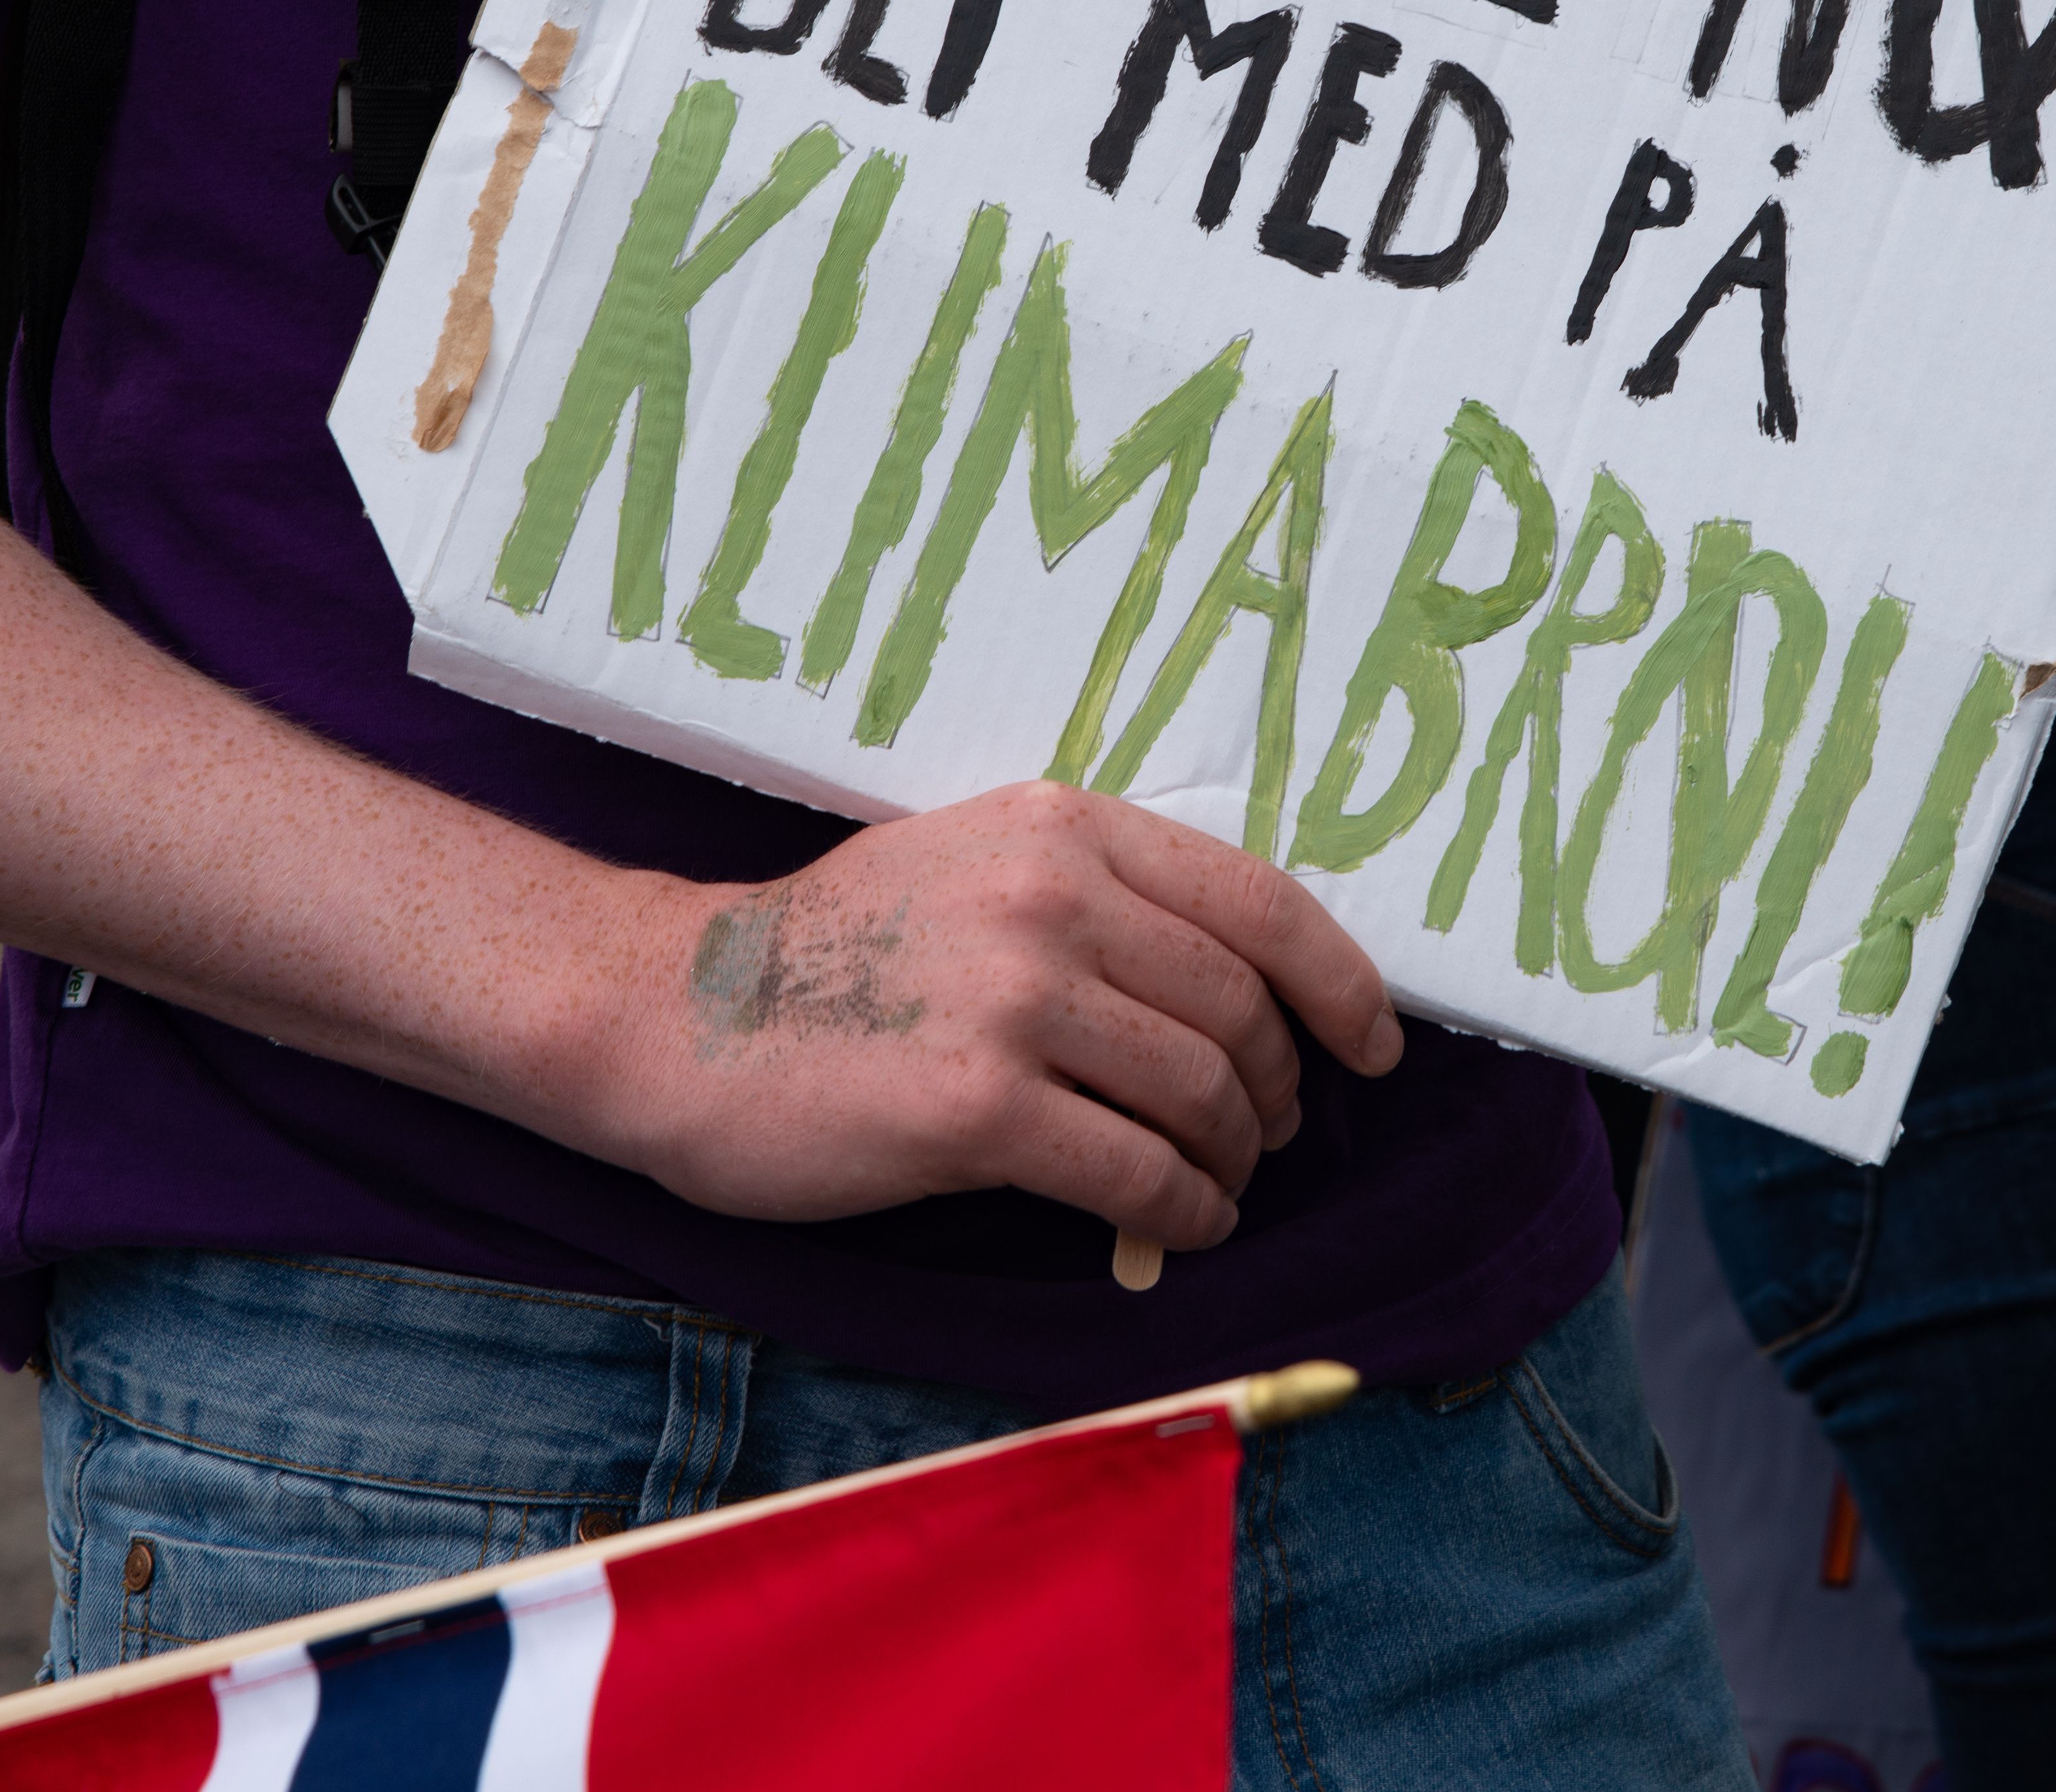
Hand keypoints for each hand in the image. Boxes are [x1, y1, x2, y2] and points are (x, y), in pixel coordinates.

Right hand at [591, 781, 1402, 1249]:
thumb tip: (1239, 980)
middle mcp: (1051, 899)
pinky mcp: (977, 1109)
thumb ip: (1098, 896)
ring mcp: (1015, 1002)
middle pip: (1239, 1011)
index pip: (1260, 902)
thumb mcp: (974, 861)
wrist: (681, 1013)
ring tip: (1217, 1185)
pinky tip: (1175, 1229)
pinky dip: (1181, 1215)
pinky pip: (1137, 1177)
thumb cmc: (835, 952)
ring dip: (1233, 1160)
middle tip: (1268, 1135)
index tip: (1374, 1044)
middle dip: (1277, 1090)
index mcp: (1062, 827)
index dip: (1340, 983)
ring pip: (1202, 1096)